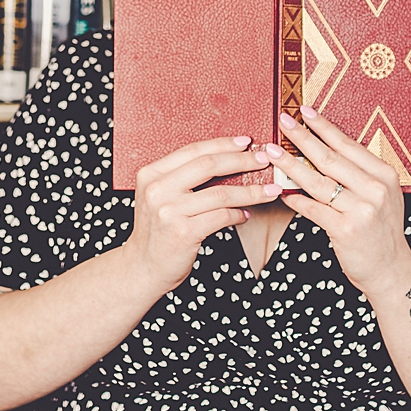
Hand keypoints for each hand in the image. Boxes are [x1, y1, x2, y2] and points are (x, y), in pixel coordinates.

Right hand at [120, 136, 279, 302]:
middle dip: (241, 161)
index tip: (245, 142)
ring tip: (268, 191)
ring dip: (250, 191)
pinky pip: (221, 217)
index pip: (193, 150)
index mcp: (151, 173)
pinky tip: (245, 214)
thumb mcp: (158, 196)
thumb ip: (181, 178)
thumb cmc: (157, 231)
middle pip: (208, 165)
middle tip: (263, 161)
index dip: (222, 144)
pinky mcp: (183, 233)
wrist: (143, 267)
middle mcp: (158, 189)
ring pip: (220, 193)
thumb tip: (225, 162)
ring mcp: (170, 211)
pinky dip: (238, 214)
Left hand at [264, 105, 410, 304]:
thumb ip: (358, 174)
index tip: (304, 111)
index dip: (323, 127)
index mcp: (384, 175)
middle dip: (302, 137)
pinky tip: (283, 192)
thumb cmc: (382, 231)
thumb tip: (322, 150)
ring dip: (290, 165)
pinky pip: (313, 209)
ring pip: (317, 181)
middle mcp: (375, 189)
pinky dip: (296, 199)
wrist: (391, 272)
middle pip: (329, 158)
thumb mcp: (382, 196)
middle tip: (283, 122)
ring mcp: (361, 210)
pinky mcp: (346, 230)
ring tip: (273, 152)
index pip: (347, 144)